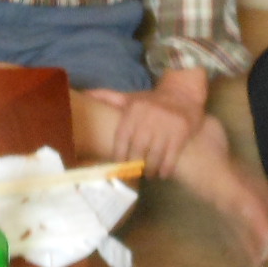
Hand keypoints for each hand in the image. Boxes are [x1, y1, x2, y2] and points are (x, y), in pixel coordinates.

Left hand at [88, 68, 207, 177]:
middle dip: (135, 166)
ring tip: (149, 174)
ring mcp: (165, 126)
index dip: (119, 157)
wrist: (183, 92)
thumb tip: (84, 94)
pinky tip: (163, 173)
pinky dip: (166, 169)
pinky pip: (171, 158)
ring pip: (154, 157)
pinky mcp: (180, 133)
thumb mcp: (130, 97)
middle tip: (135, 173)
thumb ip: (108, 97)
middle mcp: (148, 118)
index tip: (119, 166)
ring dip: (151, 170)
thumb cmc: (152, 101)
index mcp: (133, 111)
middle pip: (137, 151)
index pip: (121, 140)